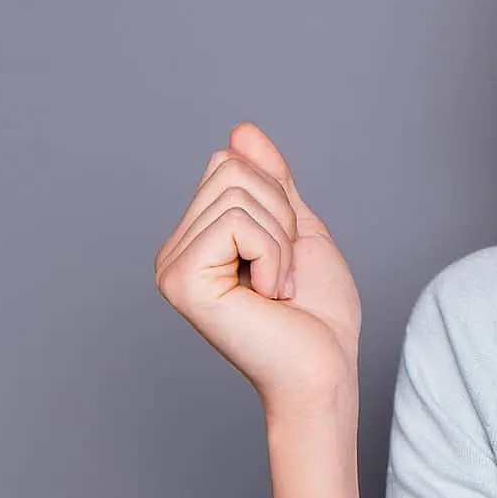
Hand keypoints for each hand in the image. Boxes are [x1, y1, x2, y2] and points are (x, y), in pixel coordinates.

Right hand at [154, 121, 363, 415]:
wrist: (324, 367)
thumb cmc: (317, 312)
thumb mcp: (297, 228)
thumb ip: (269, 180)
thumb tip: (241, 130)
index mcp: (196, 237)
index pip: (229, 162)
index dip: (277, 197)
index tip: (285, 252)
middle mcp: (173, 250)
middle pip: (228, 168)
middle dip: (278, 213)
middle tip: (283, 271)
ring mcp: (172, 266)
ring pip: (235, 192)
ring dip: (280, 239)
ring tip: (277, 286)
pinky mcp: (182, 281)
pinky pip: (236, 221)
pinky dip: (273, 253)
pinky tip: (270, 295)